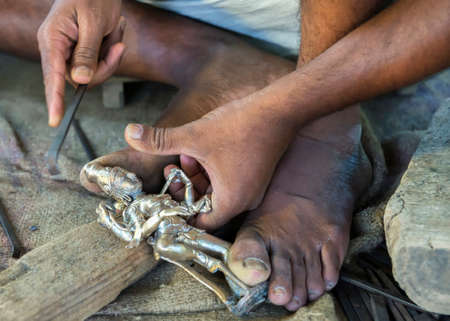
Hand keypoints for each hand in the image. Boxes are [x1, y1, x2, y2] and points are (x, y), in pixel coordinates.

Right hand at [37, 0, 124, 126]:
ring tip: (115, 30)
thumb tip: (80, 80)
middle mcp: (58, 48)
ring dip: (111, 56)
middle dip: (105, 66)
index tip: (56, 120)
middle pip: (81, 78)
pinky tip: (115, 32)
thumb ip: (87, 53)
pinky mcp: (83, 52)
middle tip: (118, 45)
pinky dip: (112, 52)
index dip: (54, 100)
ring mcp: (70, 52)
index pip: (51, 76)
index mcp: (53, 39)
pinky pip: (100, 64)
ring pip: (94, 73)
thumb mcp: (93, 23)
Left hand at [124, 97, 296, 229]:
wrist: (278, 109)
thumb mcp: (194, 135)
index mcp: (231, 201)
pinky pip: (228, 181)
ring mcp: (252, 187)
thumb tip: (128, 131)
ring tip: (186, 155)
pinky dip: (212, 170)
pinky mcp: (255, 174)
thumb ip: (160, 139)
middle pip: (206, 206)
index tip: (166, 197)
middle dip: (185, 188)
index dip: (180, 212)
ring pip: (216, 191)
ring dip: (197, 176)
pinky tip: (202, 149)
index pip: (200, 222)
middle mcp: (244, 200)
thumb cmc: (240, 126)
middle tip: (173, 170)